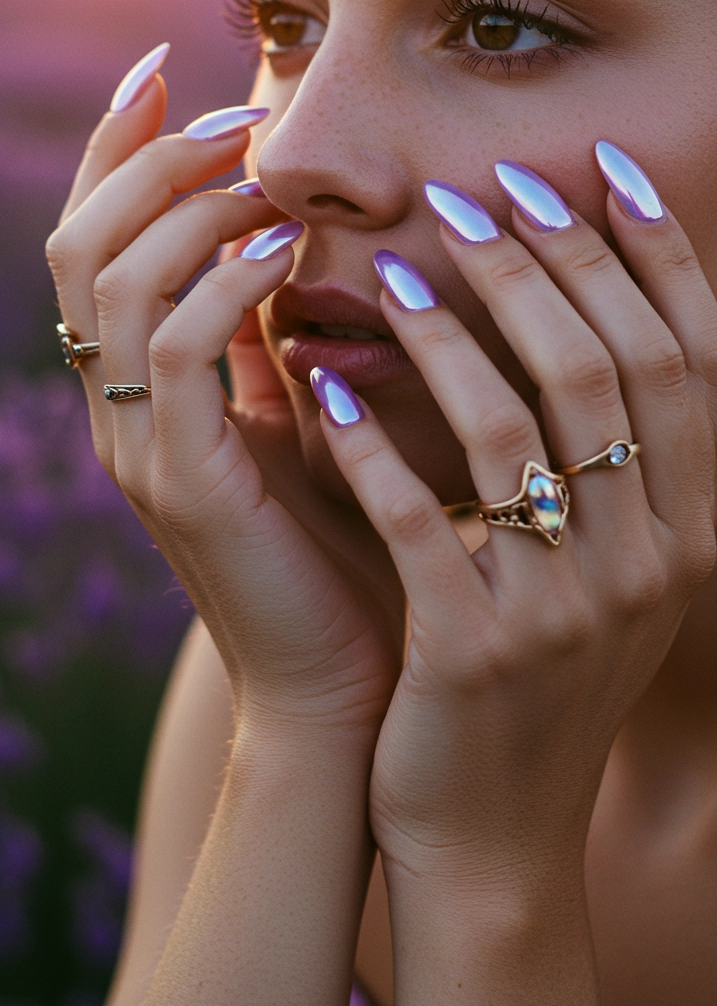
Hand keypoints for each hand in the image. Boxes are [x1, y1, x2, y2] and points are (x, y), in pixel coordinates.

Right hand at [46, 69, 403, 740]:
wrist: (355, 683)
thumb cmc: (349, 543)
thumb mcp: (308, 412)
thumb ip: (276, 330)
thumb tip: (290, 224)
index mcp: (140, 388)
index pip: (95, 240)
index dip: (116, 147)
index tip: (167, 64)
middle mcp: (118, 411)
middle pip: (79, 242)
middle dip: (147, 156)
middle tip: (234, 111)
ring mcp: (138, 449)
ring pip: (110, 282)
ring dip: (185, 204)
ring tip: (262, 167)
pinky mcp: (182, 486)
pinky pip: (173, 353)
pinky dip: (220, 283)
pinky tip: (284, 250)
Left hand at [312, 165, 716, 884]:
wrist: (495, 832)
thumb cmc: (542, 673)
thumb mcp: (610, 569)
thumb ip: (616, 455)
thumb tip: (580, 302)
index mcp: (698, 530)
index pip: (692, 358)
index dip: (654, 257)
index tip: (600, 173)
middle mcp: (656, 562)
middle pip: (611, 368)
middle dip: (549, 264)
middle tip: (480, 192)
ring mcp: (568, 610)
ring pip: (518, 424)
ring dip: (455, 331)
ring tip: (398, 269)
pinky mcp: (475, 650)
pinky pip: (422, 515)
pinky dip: (372, 441)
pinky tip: (325, 383)